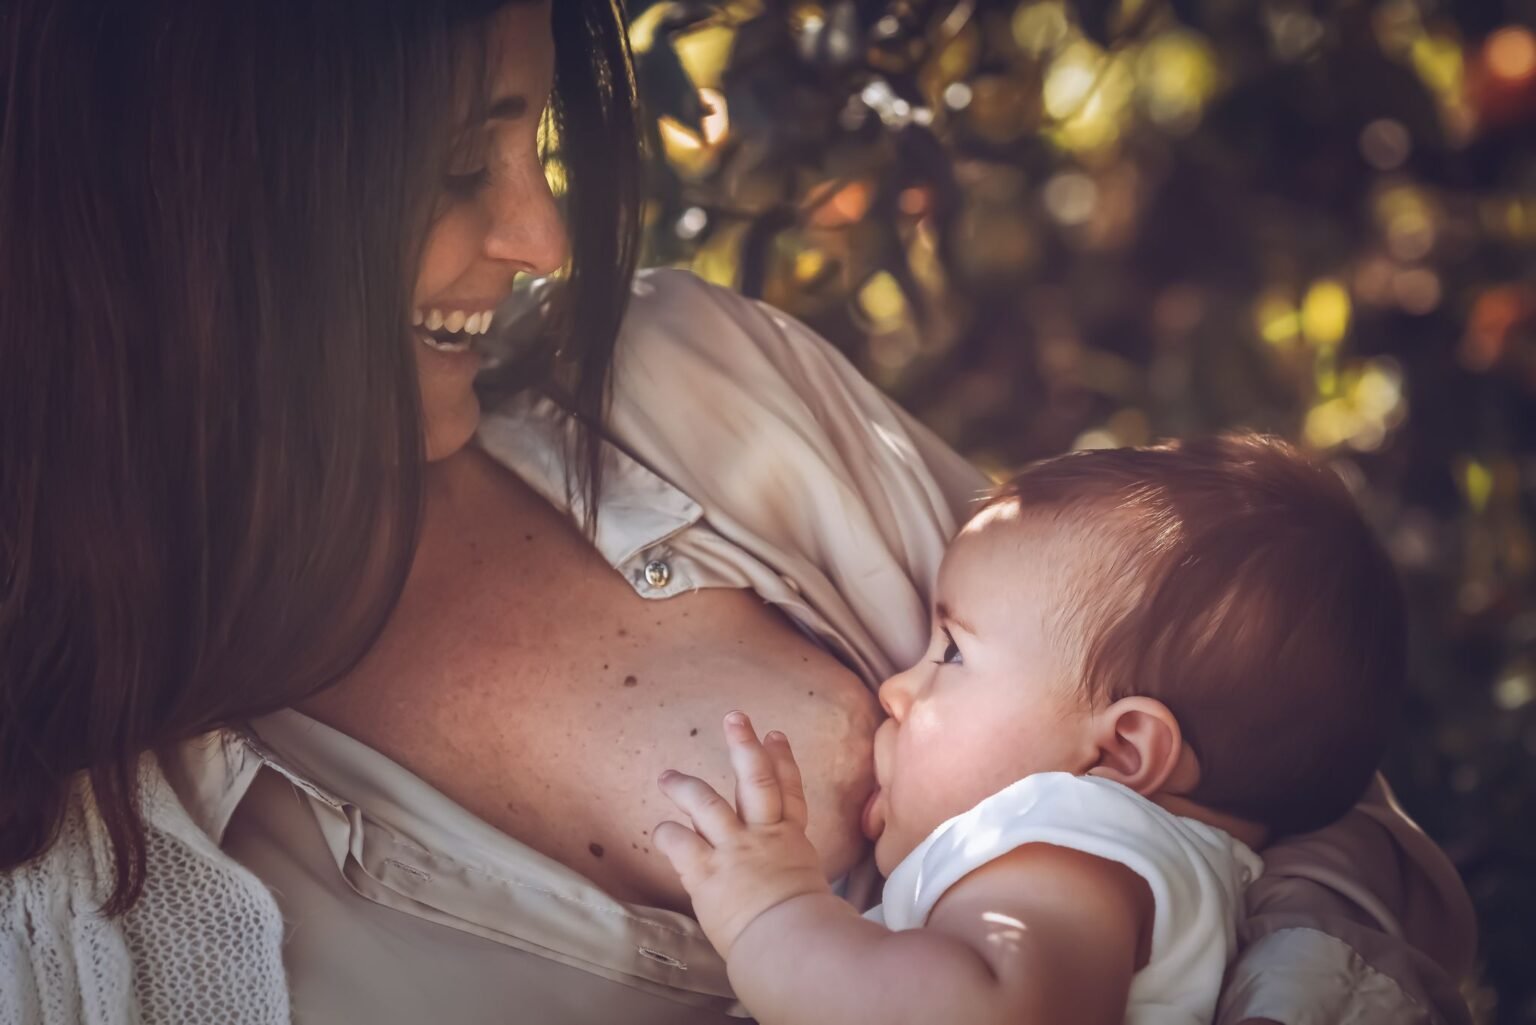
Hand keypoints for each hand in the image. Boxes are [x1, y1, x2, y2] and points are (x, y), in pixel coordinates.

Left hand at [654, 711, 831, 956]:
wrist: (792, 944)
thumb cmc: (808, 930)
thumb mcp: (812, 892)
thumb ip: (796, 879)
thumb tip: (797, 893)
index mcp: (790, 842)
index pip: (789, 793)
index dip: (782, 761)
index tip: (774, 735)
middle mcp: (763, 837)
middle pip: (756, 780)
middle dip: (745, 746)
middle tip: (734, 718)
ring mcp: (734, 850)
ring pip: (708, 803)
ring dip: (685, 785)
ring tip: (666, 776)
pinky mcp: (707, 871)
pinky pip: (680, 843)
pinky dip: (668, 835)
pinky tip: (661, 830)